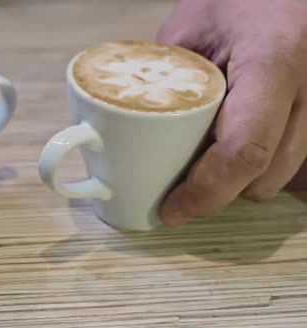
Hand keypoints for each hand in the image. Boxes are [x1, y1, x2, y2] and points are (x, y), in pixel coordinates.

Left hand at [157, 0, 306, 225]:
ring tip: (202, 166)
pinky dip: (259, 167)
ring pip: (283, 175)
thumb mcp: (189, 25)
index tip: (171, 209)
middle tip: (177, 191)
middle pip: (265, 175)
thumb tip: (129, 125)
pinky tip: (230, 152)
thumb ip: (164, 74)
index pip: (244, 149)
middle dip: (218, 194)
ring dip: (239, 183)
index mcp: (273, 65)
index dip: (205, 192)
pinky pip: (293, 161)